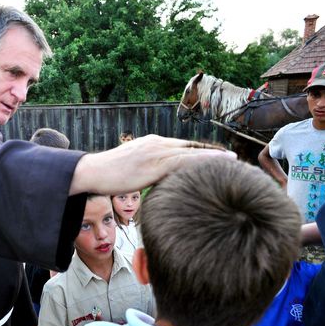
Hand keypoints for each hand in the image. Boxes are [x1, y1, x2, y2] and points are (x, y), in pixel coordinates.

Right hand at [70, 135, 235, 194]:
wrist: (91, 172)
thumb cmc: (107, 175)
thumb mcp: (131, 169)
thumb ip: (147, 170)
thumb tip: (157, 182)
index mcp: (151, 143)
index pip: (182, 146)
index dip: (201, 152)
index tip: (218, 157)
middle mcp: (156, 143)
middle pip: (191, 147)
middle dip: (212, 153)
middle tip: (233, 158)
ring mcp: (155, 152)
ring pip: (191, 153)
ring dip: (213, 157)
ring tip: (233, 161)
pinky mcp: (153, 164)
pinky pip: (183, 162)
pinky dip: (201, 163)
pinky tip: (214, 168)